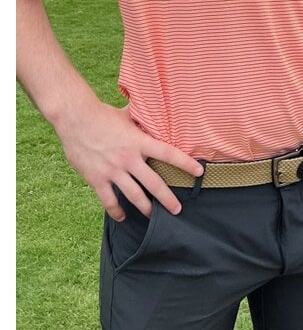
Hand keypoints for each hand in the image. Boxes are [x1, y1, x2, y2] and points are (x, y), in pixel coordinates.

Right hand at [57, 101, 203, 221]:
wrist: (75, 119)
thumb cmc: (103, 115)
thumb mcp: (127, 115)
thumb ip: (143, 120)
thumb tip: (157, 112)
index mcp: (139, 142)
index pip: (168, 154)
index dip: (185, 164)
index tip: (199, 172)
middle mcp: (129, 159)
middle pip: (153, 183)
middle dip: (167, 199)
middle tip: (177, 210)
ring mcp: (113, 171)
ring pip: (134, 196)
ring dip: (145, 208)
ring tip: (153, 217)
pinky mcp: (97, 179)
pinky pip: (109, 201)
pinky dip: (117, 210)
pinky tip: (123, 216)